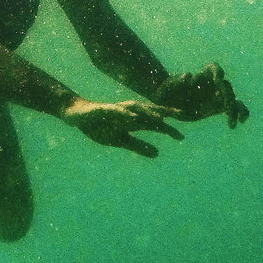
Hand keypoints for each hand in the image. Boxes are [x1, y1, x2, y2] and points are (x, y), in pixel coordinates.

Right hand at [61, 98, 184, 158]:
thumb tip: (158, 153)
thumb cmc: (102, 126)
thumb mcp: (121, 140)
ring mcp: (118, 109)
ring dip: (150, 112)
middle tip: (183, 116)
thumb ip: (138, 146)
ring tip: (163, 117)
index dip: (170, 125)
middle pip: (151, 112)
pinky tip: (133, 117)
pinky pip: (117, 111)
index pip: (156, 121)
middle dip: (167, 113)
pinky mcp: (105, 109)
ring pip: (137, 110)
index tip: (184, 134)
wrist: (78, 115)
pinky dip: (126, 114)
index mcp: (135, 120)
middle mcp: (130, 112)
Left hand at [155, 63, 249, 127]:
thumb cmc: (166, 91)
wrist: (167, 102)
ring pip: (233, 98)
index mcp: (200, 75)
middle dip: (227, 96)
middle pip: (225, 86)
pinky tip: (238, 122)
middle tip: (226, 109)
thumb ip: (178, 81)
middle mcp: (211, 84)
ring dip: (237, 108)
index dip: (217, 72)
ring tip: (236, 121)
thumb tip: (189, 75)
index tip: (218, 79)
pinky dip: (240, 113)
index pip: (213, 68)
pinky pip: (233, 108)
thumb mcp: (168, 86)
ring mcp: (216, 95)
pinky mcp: (218, 107)